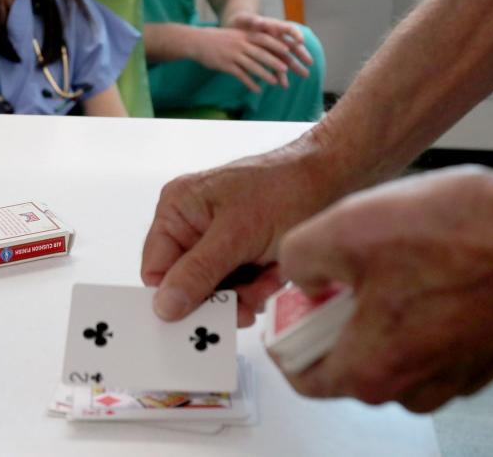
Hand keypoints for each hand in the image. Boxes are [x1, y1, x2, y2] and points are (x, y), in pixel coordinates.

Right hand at [141, 141, 332, 326]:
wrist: (335, 177)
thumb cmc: (285, 189)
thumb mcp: (237, 234)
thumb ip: (198, 272)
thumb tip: (163, 306)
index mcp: (176, 210)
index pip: (157, 270)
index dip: (176, 297)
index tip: (204, 315)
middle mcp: (192, 224)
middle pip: (189, 285)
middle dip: (223, 294)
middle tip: (251, 296)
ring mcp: (219, 239)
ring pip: (218, 291)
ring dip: (247, 292)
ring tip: (272, 274)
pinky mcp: (243, 252)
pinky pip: (240, 286)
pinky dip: (261, 286)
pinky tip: (278, 272)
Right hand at [191, 21, 308, 92]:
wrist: (197, 42)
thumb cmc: (218, 39)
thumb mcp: (234, 35)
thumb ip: (248, 40)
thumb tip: (265, 47)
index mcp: (244, 35)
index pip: (264, 39)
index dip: (276, 45)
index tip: (288, 50)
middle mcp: (240, 44)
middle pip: (261, 53)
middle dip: (274, 62)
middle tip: (286, 69)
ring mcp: (233, 54)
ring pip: (252, 66)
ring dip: (264, 74)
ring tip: (274, 82)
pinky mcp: (225, 65)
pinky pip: (240, 75)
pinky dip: (250, 83)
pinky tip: (257, 89)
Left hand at [226, 12, 313, 75]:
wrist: (236, 29)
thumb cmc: (242, 21)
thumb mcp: (244, 19)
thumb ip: (251, 19)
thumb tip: (259, 21)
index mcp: (273, 26)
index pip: (289, 28)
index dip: (296, 34)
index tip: (301, 41)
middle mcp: (277, 38)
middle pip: (292, 45)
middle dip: (301, 54)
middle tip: (310, 62)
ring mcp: (274, 49)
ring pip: (287, 58)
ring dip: (295, 67)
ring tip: (305, 75)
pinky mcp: (268, 58)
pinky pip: (275, 67)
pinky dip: (279, 75)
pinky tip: (283, 84)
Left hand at [277, 161, 492, 412]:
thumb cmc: (462, 235)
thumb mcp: (344, 228)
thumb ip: (299, 258)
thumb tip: (298, 272)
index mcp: (373, 368)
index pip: (304, 379)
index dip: (285, 341)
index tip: (287, 311)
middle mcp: (417, 384)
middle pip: (349, 363)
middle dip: (334, 320)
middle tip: (336, 274)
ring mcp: (457, 371)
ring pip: (392, 348)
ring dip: (377, 310)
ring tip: (384, 259)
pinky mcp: (486, 349)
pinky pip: (432, 336)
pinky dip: (417, 306)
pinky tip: (424, 262)